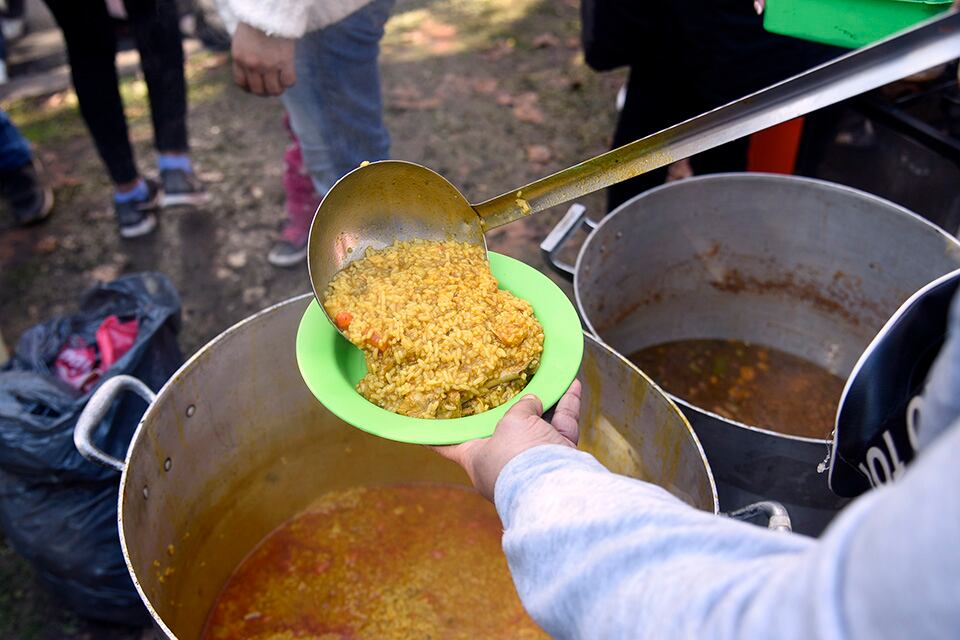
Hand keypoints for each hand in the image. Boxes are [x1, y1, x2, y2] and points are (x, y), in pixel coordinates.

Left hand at [231, 22, 295, 95]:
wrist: (270, 11)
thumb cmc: (257, 24)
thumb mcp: (243, 41)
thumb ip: (245, 57)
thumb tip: (254, 77)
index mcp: (239, 58)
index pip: (242, 84)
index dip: (250, 88)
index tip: (257, 85)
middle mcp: (252, 64)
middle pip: (259, 91)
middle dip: (266, 91)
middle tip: (272, 84)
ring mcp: (268, 64)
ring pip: (275, 90)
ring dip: (279, 88)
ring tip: (281, 81)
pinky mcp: (284, 61)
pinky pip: (289, 81)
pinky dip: (289, 81)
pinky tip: (289, 73)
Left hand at [432, 379, 581, 500]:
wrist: (554, 485)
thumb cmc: (517, 456)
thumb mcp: (509, 423)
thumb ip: (518, 408)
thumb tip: (532, 402)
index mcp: (476, 459)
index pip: (448, 446)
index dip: (436, 435)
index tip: (421, 427)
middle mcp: (503, 461)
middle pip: (502, 430)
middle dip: (508, 407)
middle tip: (502, 382)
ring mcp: (532, 460)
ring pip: (537, 425)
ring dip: (542, 401)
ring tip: (543, 376)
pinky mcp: (559, 456)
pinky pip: (562, 425)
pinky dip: (567, 404)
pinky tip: (571, 383)